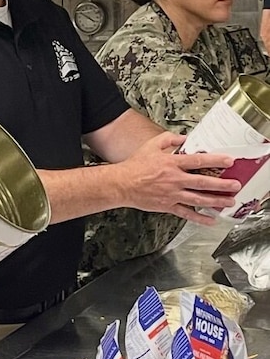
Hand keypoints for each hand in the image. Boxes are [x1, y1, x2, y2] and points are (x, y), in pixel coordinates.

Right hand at [114, 132, 239, 223]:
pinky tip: (210, 220)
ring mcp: (172, 194)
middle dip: (222, 185)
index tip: (229, 161)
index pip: (198, 161)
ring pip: (198, 199)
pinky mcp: (167, 205)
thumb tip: (185, 138)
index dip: (215, 161)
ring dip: (216, 201)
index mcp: (171, 163)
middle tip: (236, 185)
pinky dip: (199, 218)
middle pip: (203, 183)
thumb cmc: (136, 165)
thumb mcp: (151, 145)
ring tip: (229, 201)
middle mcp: (174, 179)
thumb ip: (169, 139)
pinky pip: (186, 213)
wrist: (121, 183)